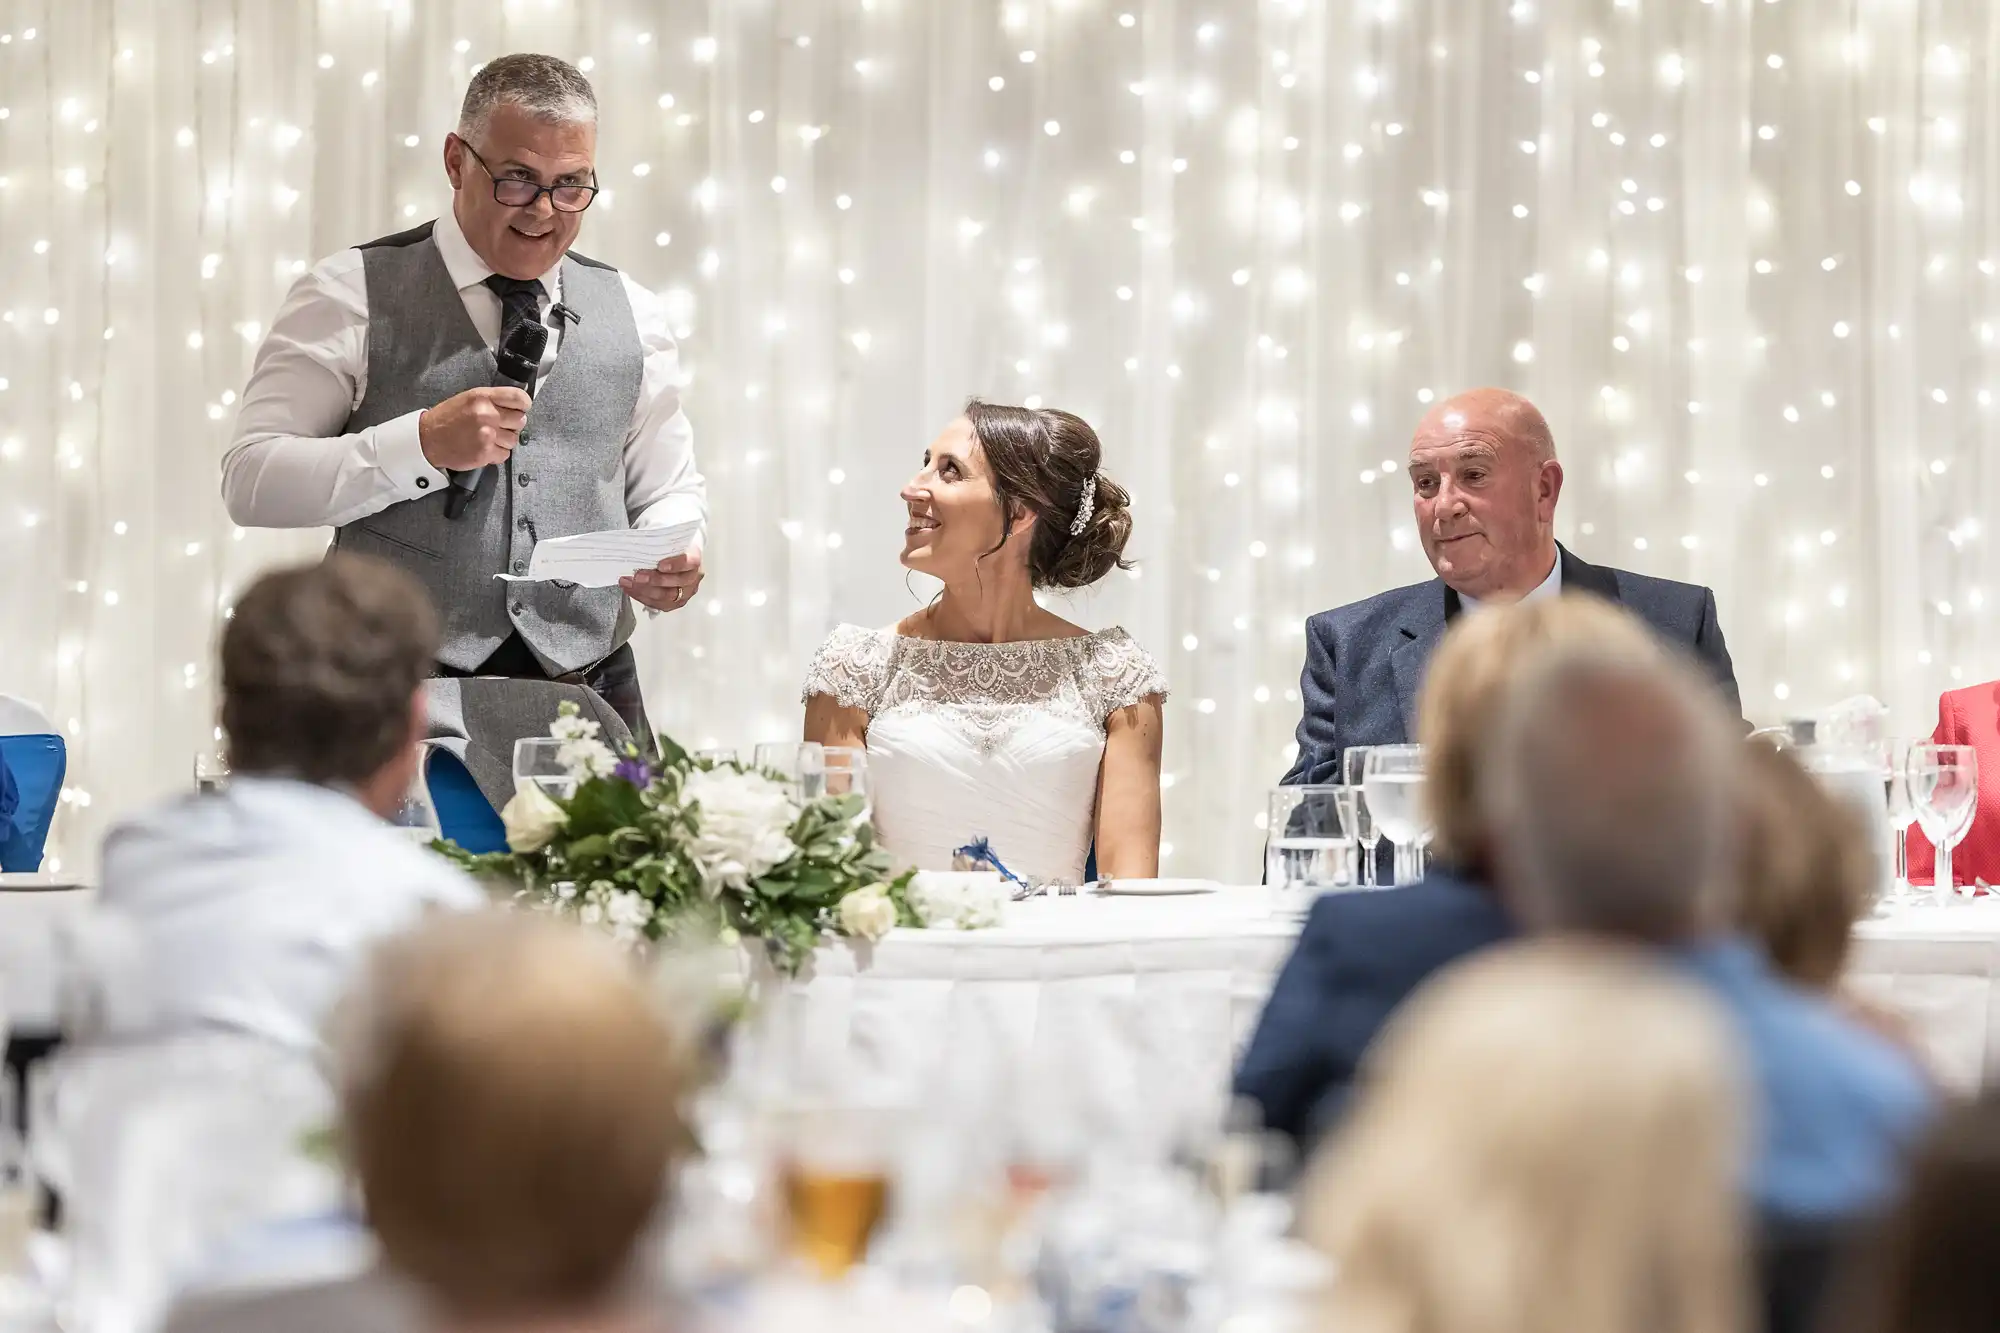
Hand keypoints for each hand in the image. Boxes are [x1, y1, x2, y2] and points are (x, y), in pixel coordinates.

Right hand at [417, 386, 531, 472]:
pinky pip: (505, 454)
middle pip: (520, 420)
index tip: (522, 408)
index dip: (524, 404)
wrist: (427, 439)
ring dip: (504, 440)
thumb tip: (516, 404)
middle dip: (512, 424)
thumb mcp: (468, 399)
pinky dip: (497, 453)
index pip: (519, 398)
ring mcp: (487, 435)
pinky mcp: (485, 453)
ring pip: (514, 440)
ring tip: (488, 437)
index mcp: (482, 397)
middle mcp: (487, 414)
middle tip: (500, 425)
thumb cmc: (447, 419)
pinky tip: (485, 447)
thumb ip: (492, 400)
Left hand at [620, 545, 703, 612]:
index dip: (676, 565)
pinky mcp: (674, 602)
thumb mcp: (665, 539)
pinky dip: (642, 596)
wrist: (672, 556)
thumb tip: (638, 545)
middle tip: (637, 576)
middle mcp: (693, 577)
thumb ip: (657, 544)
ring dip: (645, 590)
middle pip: (678, 582)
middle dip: (655, 580)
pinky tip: (631, 589)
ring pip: (667, 596)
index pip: (690, 562)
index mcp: (694, 558)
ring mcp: (685, 592)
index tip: (660, 565)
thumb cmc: (669, 548)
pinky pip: (658, 604)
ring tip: (629, 582)